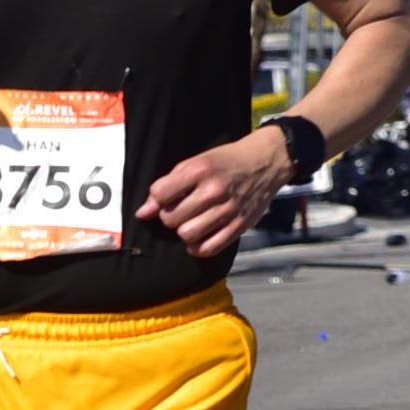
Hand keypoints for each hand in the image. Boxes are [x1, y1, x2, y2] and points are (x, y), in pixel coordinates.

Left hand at [137, 127, 285, 256]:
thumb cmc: (227, 162)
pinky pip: (208, 248)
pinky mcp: (240, 225)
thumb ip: (168, 186)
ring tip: (192, 222)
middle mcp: (214, 190)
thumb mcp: (196, 163)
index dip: (159, 198)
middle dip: (170, 217)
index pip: (160, 194)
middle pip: (171, 218)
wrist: (267, 160)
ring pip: (187, 235)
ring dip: (184, 232)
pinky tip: (201, 236)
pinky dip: (198, 247)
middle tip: (181, 210)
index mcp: (200, 170)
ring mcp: (229, 209)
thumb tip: (142, 213)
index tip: (168, 196)